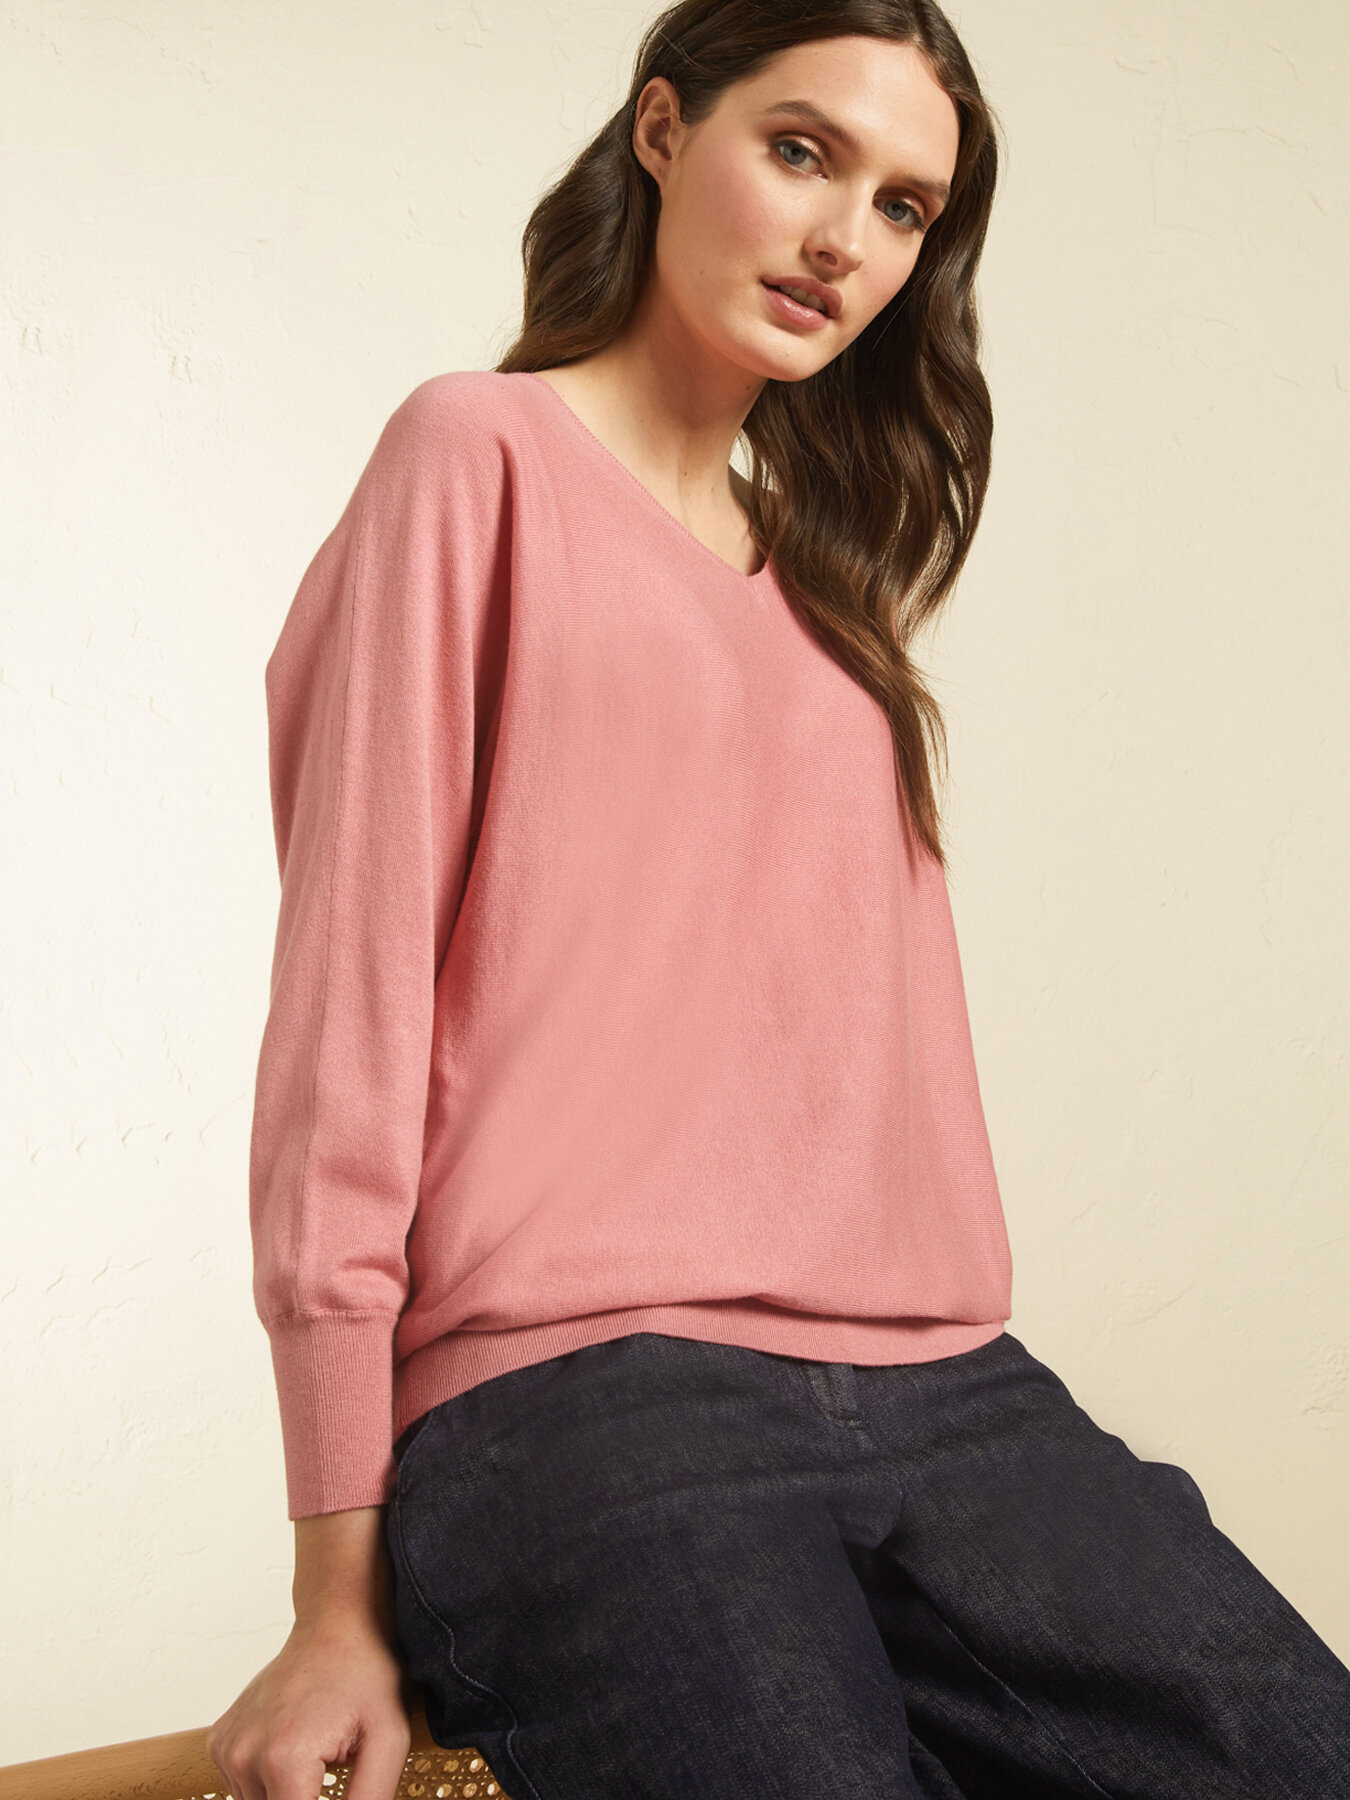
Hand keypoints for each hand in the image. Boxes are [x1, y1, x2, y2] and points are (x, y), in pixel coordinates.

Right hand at [206, 1613, 411, 1799]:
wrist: (337, 1625)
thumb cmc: (367, 1676)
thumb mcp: (389, 1740)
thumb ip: (370, 1799)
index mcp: (285, 1761)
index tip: (336, 1784)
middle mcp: (245, 1755)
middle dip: (307, 1798)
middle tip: (330, 1768)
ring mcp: (228, 1746)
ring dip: (286, 1795)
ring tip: (316, 1758)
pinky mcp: (220, 1739)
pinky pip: (242, 1786)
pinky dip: (267, 1781)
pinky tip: (293, 1749)